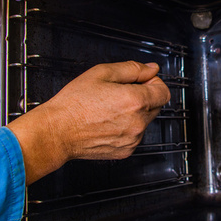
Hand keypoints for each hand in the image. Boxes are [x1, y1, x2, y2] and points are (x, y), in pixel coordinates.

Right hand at [8, 61, 171, 184]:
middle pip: (155, 106)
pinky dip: (127, 128)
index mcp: (134, 101)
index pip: (164, 92)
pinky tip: (108, 122)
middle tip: (119, 93)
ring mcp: (133, 139)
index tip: (143, 81)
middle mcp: (137, 122)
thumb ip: (132, 69)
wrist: (57, 132)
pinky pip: (134, 136)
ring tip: (109, 109)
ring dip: (135, 114)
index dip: (154, 83)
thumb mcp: (101, 73)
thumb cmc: (73, 104)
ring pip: (145, 122)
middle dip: (143, 97)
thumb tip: (151, 69)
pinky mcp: (126, 151)